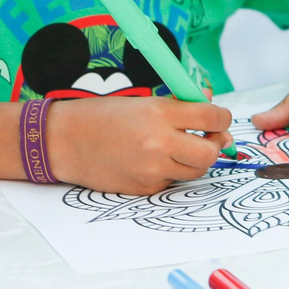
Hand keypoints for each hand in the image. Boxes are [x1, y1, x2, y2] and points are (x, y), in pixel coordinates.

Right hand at [46, 96, 231, 194]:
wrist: (67, 141)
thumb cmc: (104, 115)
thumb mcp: (142, 100)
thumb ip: (179, 103)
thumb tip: (209, 100)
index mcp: (159, 112)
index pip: (212, 117)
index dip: (222, 118)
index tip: (219, 119)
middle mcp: (158, 142)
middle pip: (210, 152)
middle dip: (214, 145)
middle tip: (208, 138)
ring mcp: (152, 169)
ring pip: (195, 171)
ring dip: (195, 160)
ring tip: (179, 147)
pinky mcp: (145, 188)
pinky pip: (172, 182)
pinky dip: (171, 171)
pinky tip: (153, 160)